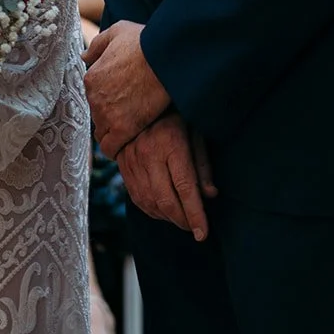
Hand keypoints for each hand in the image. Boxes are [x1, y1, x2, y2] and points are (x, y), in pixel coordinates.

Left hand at [83, 20, 170, 158]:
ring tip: (131, 128)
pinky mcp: (123, 129)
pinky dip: (117, 148)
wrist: (164, 59)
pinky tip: (128, 142)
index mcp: (91, 78)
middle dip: (110, 115)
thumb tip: (84, 57)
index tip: (123, 98)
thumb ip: (98, 46)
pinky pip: (111, 148)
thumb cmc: (143, 42)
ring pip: (103, 133)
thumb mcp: (116, 32)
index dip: (108, 98)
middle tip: (130, 112)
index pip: (94, 96)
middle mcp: (94, 98)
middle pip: (98, 115)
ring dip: (114, 132)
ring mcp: (107, 115)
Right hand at [115, 114, 216, 239]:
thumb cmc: (174, 116)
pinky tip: (163, 211)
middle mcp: (149, 154)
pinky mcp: (123, 166)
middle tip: (194, 228)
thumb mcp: (194, 132)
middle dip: (183, 221)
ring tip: (181, 219)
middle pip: (166, 200)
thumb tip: (210, 195)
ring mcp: (133, 160)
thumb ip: (202, 163)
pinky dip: (151, 211)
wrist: (136, 99)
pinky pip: (137, 198)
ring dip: (167, 218)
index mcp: (171, 143)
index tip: (203, 234)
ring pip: (150, 203)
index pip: (185, 187)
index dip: (195, 214)